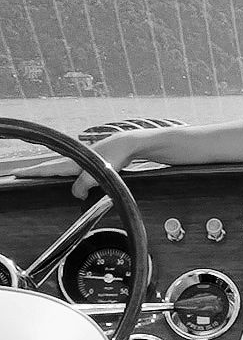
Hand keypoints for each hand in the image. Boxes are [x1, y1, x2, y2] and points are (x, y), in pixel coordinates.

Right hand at [0, 129, 155, 198]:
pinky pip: (73, 170)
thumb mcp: (97, 174)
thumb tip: (76, 194)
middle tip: (19, 174)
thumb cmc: (114, 156)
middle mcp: (74, 160)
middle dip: (35, 171)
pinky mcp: (92, 163)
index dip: (32, 172)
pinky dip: (64, 173)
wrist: (129, 145)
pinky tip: (65, 176)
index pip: (47, 169)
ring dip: (48, 171)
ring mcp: (83, 160)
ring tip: (36, 175)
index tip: (16, 173)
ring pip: (60, 168)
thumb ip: (83, 186)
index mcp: (72, 163)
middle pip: (50, 167)